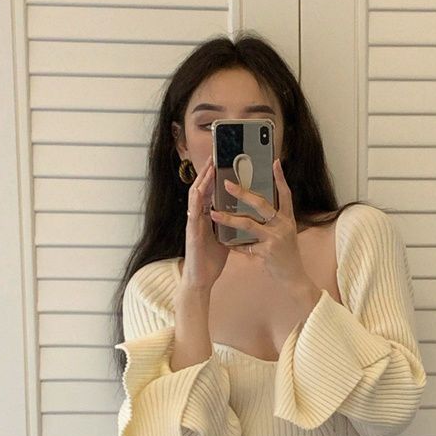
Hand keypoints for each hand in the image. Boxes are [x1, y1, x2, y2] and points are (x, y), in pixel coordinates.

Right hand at [181, 155, 229, 291]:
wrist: (202, 279)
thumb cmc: (211, 260)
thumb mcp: (224, 238)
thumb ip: (230, 226)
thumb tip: (244, 217)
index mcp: (207, 218)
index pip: (210, 193)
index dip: (214, 178)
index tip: (220, 163)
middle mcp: (198, 217)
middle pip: (202, 190)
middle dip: (207, 173)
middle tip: (213, 156)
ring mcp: (193, 224)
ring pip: (195, 197)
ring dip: (201, 181)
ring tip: (208, 168)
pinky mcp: (192, 233)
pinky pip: (193, 213)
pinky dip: (196, 201)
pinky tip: (199, 190)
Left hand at [212, 158, 308, 287]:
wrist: (293, 277)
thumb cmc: (286, 254)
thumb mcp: (285, 233)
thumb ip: (274, 220)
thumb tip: (257, 205)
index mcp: (287, 219)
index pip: (286, 194)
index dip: (280, 178)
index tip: (275, 163)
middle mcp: (283, 226)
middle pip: (262, 204)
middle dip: (242, 193)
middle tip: (227, 184)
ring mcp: (275, 239)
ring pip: (248, 224)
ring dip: (229, 218)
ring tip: (214, 214)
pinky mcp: (267, 252)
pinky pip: (245, 246)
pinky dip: (234, 245)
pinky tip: (225, 243)